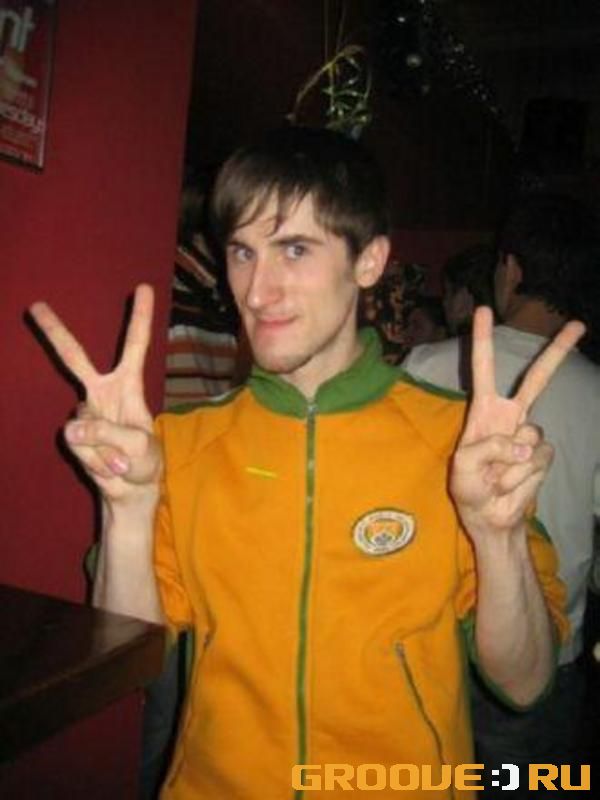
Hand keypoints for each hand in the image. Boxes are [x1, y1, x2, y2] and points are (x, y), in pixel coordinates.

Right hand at [29, 284, 160, 502]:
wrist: (130, 488)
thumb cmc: (145, 461)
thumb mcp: (140, 448)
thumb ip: (109, 435)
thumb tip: (72, 426)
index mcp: (129, 386)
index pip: (135, 346)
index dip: (140, 318)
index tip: (143, 287)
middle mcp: (103, 392)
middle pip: (75, 358)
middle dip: (55, 332)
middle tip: (36, 306)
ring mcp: (85, 412)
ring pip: (82, 424)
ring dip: (105, 450)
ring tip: (121, 460)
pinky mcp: (74, 435)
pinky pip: (79, 445)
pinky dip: (96, 460)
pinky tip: (107, 466)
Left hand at [450, 307, 584, 540]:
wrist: (490, 515)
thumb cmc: (469, 487)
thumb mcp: (461, 466)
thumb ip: (485, 448)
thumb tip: (521, 446)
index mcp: (484, 410)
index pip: (484, 369)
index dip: (483, 341)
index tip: (482, 310)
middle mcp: (510, 415)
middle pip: (537, 378)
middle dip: (557, 351)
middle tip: (577, 324)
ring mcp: (529, 435)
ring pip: (531, 435)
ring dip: (510, 464)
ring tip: (496, 477)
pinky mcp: (543, 455)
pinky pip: (537, 458)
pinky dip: (521, 476)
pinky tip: (511, 483)